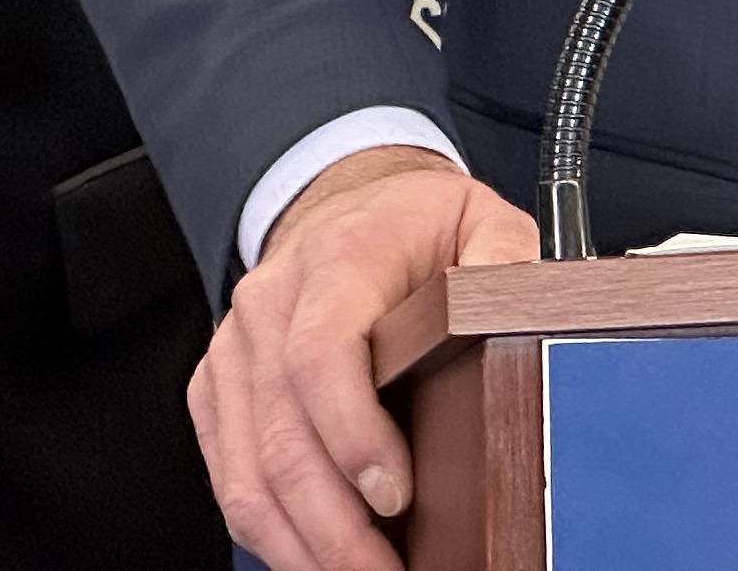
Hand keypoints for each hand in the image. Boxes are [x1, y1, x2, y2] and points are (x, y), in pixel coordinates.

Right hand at [189, 146, 540, 570]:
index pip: (321, 351)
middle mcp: (270, 303)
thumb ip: (505, 258)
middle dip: (333, 523)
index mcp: (337, 257)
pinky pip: (230, 474)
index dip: (351, 433)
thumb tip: (518, 309)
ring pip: (246, 469)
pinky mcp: (218, 389)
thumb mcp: (480, 218)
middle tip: (384, 570)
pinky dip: (270, 528)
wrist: (346, 203)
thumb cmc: (412, 225)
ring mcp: (236, 349)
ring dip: (300, 541)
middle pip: (281, 432)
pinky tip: (315, 553)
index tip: (394, 495)